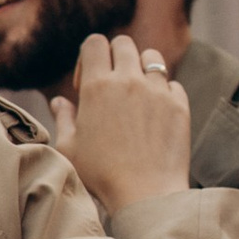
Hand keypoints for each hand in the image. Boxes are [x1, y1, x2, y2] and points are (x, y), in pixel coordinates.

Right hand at [51, 35, 187, 210]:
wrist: (146, 195)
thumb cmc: (102, 176)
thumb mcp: (70, 148)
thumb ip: (63, 119)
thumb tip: (59, 102)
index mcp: (98, 86)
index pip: (94, 43)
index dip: (89, 57)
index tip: (87, 84)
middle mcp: (128, 80)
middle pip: (123, 43)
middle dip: (115, 57)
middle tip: (112, 85)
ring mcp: (157, 91)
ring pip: (152, 57)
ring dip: (142, 69)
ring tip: (137, 94)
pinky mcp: (179, 105)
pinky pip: (173, 84)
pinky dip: (164, 92)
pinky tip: (156, 114)